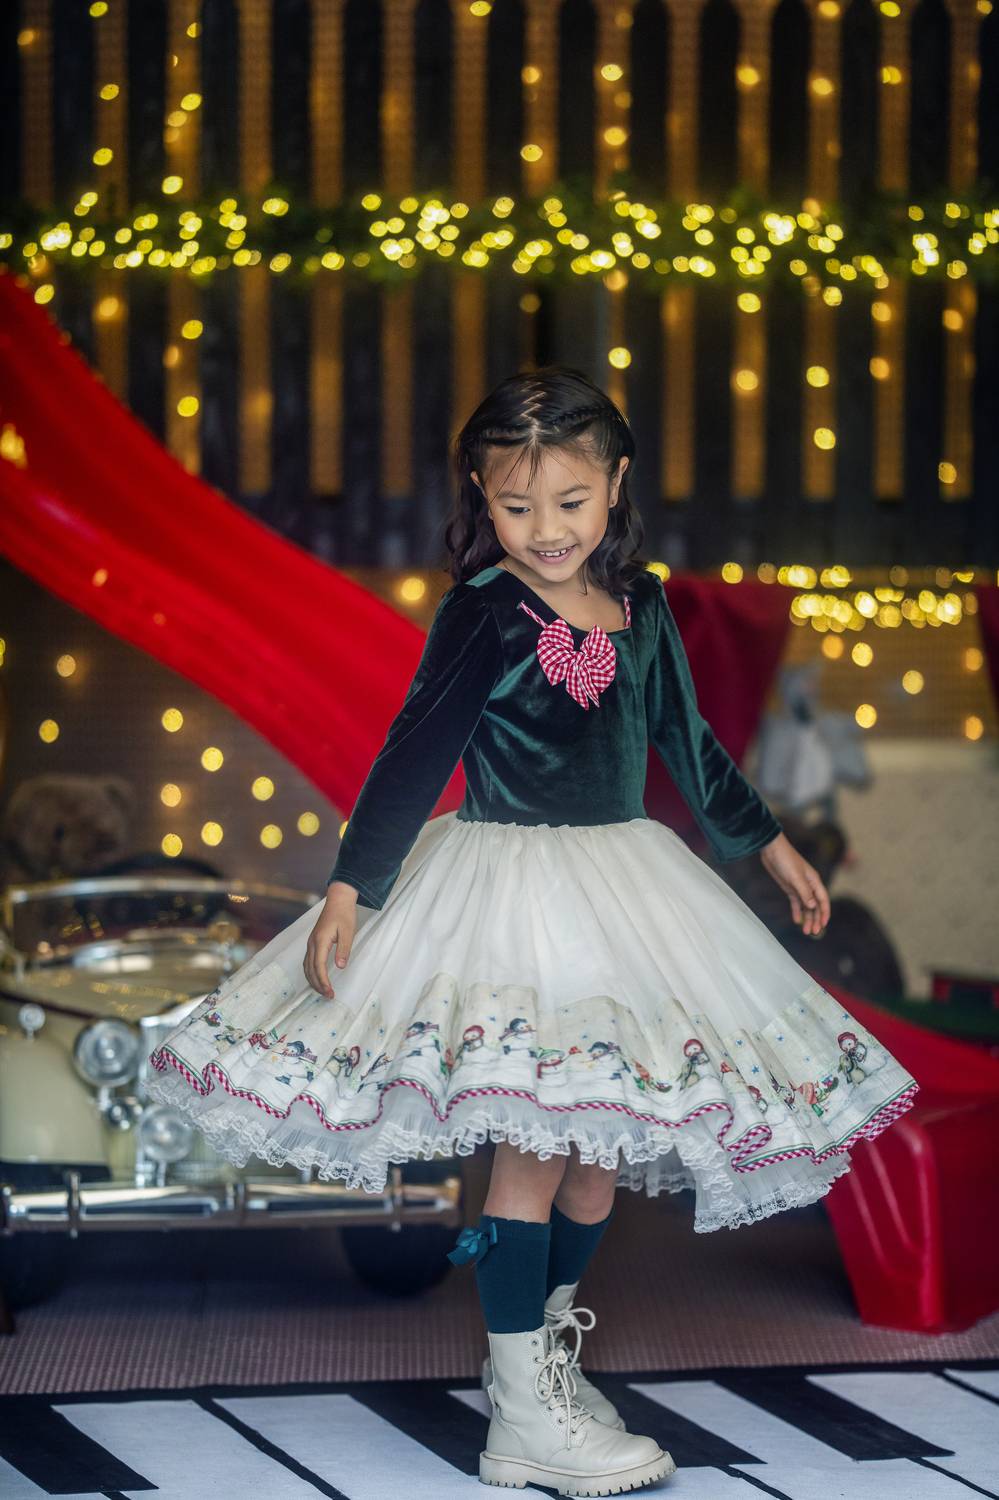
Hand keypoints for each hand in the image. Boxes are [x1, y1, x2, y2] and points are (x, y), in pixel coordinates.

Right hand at [304, 882, 357, 998]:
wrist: (338, 900)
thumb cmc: (344, 914)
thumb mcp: (348, 932)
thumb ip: (344, 950)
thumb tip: (340, 966)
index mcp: (320, 941)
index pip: (319, 966)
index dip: (323, 981)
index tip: (330, 992)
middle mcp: (312, 943)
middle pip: (310, 969)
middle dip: (318, 985)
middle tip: (328, 996)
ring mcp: (310, 943)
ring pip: (307, 967)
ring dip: (313, 981)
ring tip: (323, 991)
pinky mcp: (312, 942)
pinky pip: (308, 961)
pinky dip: (311, 973)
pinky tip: (317, 978)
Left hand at [758, 832, 829, 937]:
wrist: (771, 850)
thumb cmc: (785, 859)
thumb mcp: (795, 877)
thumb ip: (804, 892)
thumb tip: (812, 906)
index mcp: (814, 881)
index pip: (823, 900)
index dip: (824, 913)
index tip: (823, 924)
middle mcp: (809, 885)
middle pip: (815, 906)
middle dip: (815, 919)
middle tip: (812, 932)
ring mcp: (799, 887)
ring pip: (806, 906)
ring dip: (807, 918)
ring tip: (805, 931)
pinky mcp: (790, 888)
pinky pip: (796, 902)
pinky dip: (797, 911)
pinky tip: (796, 920)